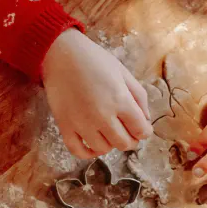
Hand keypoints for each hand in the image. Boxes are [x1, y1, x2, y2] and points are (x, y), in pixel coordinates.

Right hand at [42, 29, 151, 158]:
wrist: (61, 54)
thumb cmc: (94, 60)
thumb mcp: (123, 72)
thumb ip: (139, 97)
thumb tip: (145, 119)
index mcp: (121, 101)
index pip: (141, 130)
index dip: (144, 130)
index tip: (141, 127)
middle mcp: (103, 116)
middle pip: (124, 143)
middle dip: (130, 140)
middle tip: (127, 131)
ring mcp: (82, 124)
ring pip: (103, 149)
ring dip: (110, 144)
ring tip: (108, 132)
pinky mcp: (65, 126)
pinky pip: (78, 151)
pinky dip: (88, 153)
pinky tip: (92, 144)